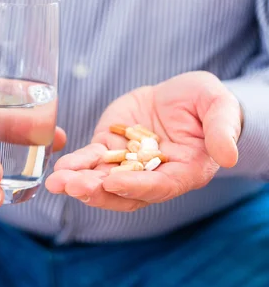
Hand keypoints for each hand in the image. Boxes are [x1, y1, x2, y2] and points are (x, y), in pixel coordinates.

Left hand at [46, 71, 241, 211]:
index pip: (160, 186)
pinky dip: (76, 164)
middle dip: (98, 191)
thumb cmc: (207, 102)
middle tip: (73, 186)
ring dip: (80, 183)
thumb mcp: (219, 106)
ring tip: (58, 181)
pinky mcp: (111, 147)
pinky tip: (60, 167)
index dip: (137, 186)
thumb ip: (222, 129)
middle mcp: (154, 175)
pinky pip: (92, 159)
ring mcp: (129, 163)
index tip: (113, 182)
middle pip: (125, 192)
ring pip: (103, 180)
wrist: (181, 94)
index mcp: (185, 171)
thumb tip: (228, 156)